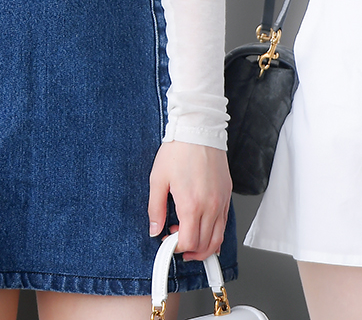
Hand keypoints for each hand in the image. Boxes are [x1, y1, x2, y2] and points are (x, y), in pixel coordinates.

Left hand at [148, 141, 231, 261]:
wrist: (198, 129)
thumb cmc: (179, 150)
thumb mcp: (158, 179)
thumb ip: (155, 208)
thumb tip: (154, 229)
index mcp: (191, 204)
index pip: (188, 242)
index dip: (176, 247)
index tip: (168, 241)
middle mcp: (210, 207)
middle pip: (205, 245)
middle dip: (190, 251)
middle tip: (177, 242)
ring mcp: (221, 202)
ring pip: (218, 239)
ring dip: (204, 247)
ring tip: (190, 241)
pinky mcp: (227, 196)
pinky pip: (225, 224)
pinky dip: (216, 234)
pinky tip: (205, 230)